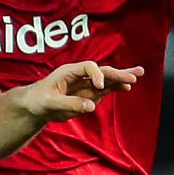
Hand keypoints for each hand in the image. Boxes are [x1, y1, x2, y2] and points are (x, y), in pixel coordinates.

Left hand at [24, 62, 142, 122]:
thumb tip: (92, 106)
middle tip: (134, 75)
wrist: (35, 105)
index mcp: (69, 71)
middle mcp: (80, 76)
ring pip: (107, 79)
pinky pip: (105, 90)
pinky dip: (116, 88)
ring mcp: (86, 85)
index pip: (88, 68)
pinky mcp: (89, 95)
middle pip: (102, 71)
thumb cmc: (38, 100)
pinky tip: (127, 87)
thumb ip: (70, 104)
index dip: (97, 75)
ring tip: (138, 75)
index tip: (100, 87)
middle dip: (118, 73)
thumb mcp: (50, 102)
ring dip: (121, 77)